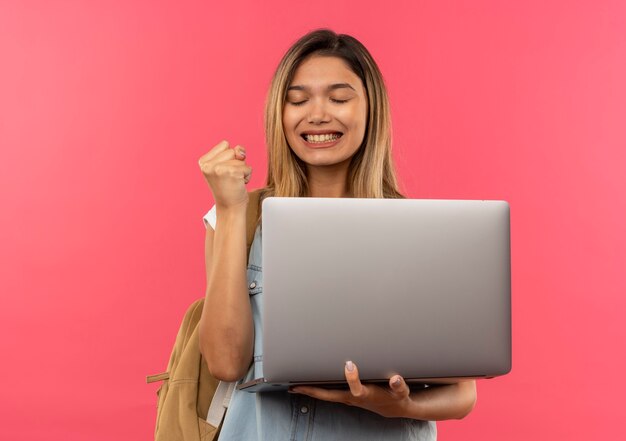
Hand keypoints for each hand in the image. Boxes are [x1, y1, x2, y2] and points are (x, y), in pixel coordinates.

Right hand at [198, 140, 251, 209]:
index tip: (224, 172)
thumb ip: (233, 152)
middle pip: (232, 150)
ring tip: (234, 181)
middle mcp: (208, 165)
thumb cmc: (229, 187)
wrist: (230, 208)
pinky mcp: (232, 173)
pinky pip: (248, 167)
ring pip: (240, 159)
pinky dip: (247, 176)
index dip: (229, 157)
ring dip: (242, 170)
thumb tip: (240, 151)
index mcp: (203, 161)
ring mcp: (219, 169)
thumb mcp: (226, 166)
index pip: (225, 144)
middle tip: (229, 178)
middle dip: (236, 163)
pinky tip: (239, 184)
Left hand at [289, 361, 412, 417]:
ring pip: (325, 395)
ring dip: (310, 390)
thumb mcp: (402, 391)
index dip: (352, 378)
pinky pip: (328, 393)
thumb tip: (395, 379)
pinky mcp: (346, 395)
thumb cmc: (396, 397)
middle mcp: (353, 398)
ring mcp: (348, 398)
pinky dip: (316, 389)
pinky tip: (308, 384)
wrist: (395, 407)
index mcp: (366, 395)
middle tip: (295, 386)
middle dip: (312, 390)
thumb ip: (399, 385)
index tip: (350, 363)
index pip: (356, 388)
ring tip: (294, 385)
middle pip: (329, 395)